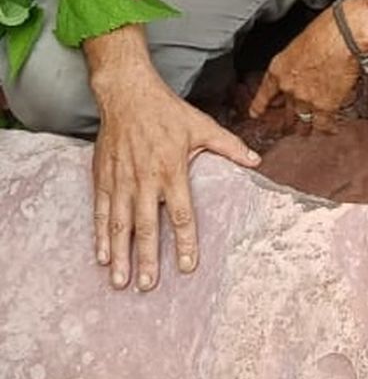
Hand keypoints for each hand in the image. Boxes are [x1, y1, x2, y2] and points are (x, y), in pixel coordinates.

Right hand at [93, 70, 259, 290]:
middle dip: (146, 258)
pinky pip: (100, 210)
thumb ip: (229, 146)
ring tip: (119, 281)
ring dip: (119, 253)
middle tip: (147, 286)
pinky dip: (99, 234)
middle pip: (147, 226)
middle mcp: (145, 179)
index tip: (188, 266)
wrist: (127, 92)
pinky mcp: (103, 176)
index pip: (181, 213)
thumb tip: (256, 161)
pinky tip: (101, 255)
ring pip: (119, 223)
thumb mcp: (202, 125)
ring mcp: (121, 179)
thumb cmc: (167, 111)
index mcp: (172, 170)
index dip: (185, 241)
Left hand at [248, 8, 362, 127]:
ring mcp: (305, 99)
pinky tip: (330, 130)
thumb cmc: (327, 30)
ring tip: (306, 133)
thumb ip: (297, 62)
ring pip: (302, 123)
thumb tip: (304, 67)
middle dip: (286, 122)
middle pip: (284, 113)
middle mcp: (289, 87)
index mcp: (279, 69)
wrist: (344, 36)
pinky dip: (327, 129)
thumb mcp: (300, 43)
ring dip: (304, 129)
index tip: (255, 114)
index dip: (259, 106)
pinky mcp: (326, 106)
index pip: (265, 94)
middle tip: (288, 128)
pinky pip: (322, 125)